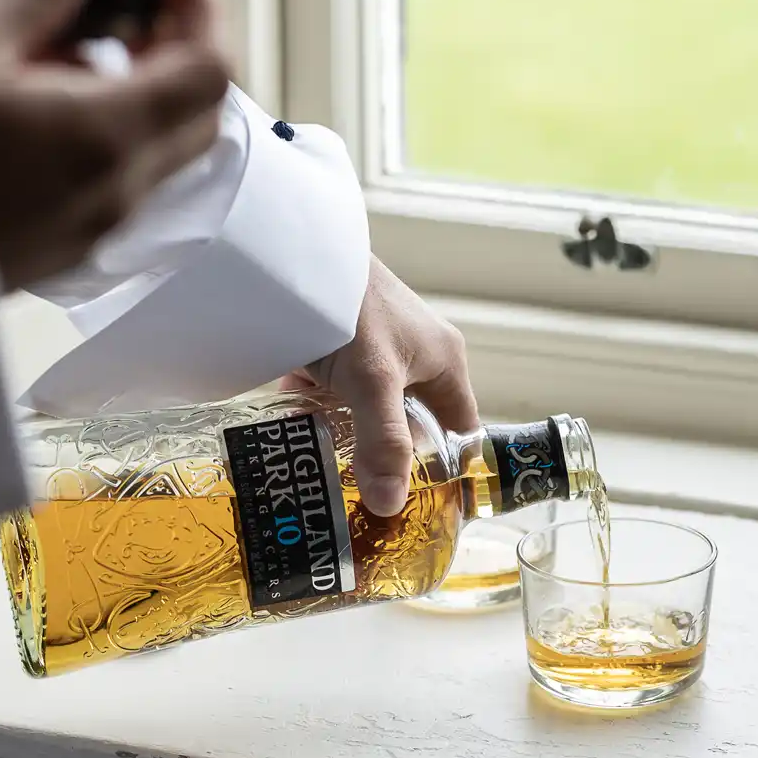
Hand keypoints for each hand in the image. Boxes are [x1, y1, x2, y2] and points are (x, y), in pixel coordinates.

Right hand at [0, 0, 232, 289]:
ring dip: (142, 88)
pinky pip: (120, 180)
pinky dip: (111, 128)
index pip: (210, 67)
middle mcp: (117, 194)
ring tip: (67, 46)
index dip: (200, 6)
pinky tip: (41, 100)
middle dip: (179, 45)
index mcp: (107, 138)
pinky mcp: (66, 248)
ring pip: (161, 148)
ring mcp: (95, 230)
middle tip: (127, 1)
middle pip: (198, 112)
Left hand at [295, 257, 478, 516]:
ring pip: (369, 406)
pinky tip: (296, 410)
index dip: (446, 467)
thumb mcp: (373, 383)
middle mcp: (419, 354)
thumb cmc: (353, 308)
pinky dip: (319, 400)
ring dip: (345, 426)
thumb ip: (383, 443)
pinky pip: (337, 385)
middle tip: (360, 487)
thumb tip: (391, 505)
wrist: (301, 252)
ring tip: (320, 453)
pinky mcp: (344, 339)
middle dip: (382, 450)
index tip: (422, 504)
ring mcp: (380, 346)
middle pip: (410, 422)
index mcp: (446, 361)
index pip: (461, 430)